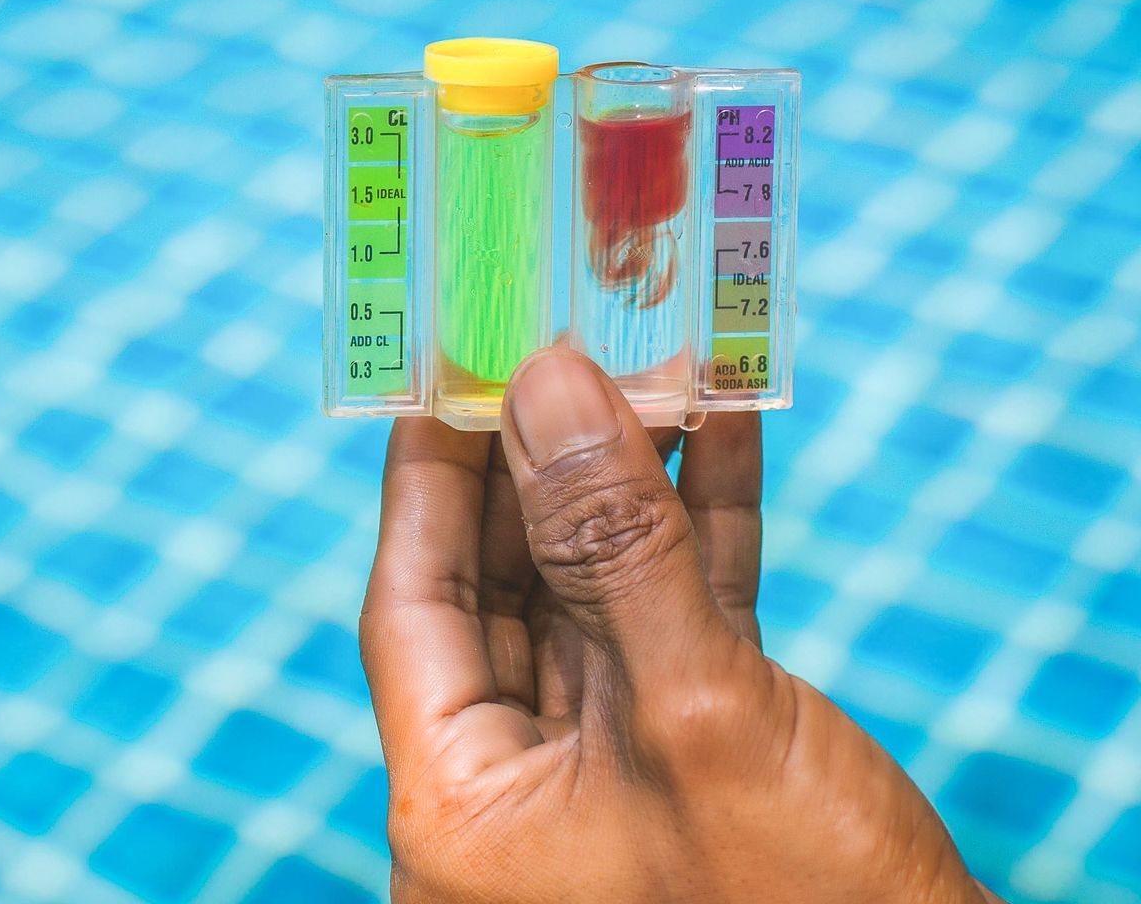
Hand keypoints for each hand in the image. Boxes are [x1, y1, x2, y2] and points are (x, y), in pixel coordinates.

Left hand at [360, 348, 997, 902]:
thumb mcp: (696, 711)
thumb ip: (615, 544)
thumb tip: (547, 385)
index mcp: (465, 808)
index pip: (416, 603)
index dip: (427, 472)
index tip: (448, 359)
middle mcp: (521, 793)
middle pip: (507, 586)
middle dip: (542, 458)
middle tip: (559, 332)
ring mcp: (614, 774)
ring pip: (600, 591)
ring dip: (632, 479)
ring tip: (652, 356)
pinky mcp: (701, 761)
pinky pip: (681, 620)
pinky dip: (705, 531)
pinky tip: (725, 431)